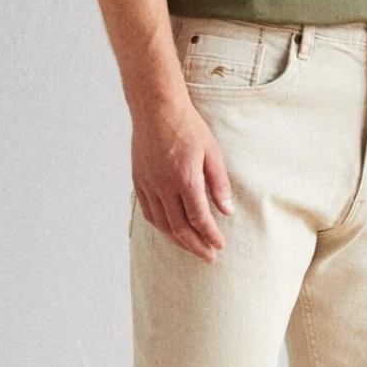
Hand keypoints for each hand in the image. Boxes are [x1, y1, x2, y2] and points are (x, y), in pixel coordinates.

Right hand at [131, 99, 235, 261]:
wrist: (156, 108)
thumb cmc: (187, 126)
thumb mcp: (212, 152)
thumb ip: (219, 184)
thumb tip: (227, 211)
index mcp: (185, 179)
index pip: (199, 218)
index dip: (210, 235)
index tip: (219, 245)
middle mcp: (163, 186)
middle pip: (179, 227)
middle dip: (196, 245)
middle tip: (208, 257)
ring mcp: (148, 184)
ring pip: (162, 223)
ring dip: (178, 240)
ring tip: (191, 247)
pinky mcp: (139, 181)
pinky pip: (149, 211)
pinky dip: (161, 226)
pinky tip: (171, 230)